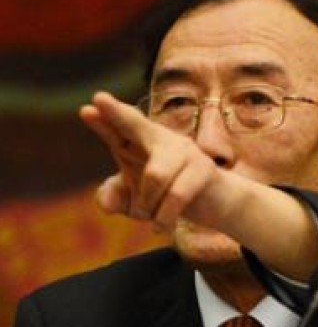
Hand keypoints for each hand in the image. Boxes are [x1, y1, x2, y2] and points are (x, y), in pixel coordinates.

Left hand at [79, 91, 229, 231]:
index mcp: (140, 143)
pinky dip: (164, 217)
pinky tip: (161, 227)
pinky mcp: (204, 169)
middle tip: (98, 99)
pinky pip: (176, 195)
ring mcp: (185, 151)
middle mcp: (162, 141)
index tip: (92, 102)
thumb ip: (114, 198)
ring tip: (150, 218)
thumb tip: (106, 201)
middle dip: (117, 115)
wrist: (216, 203)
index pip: (120, 128)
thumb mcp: (136, 200)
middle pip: (136, 126)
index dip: (107, 116)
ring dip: (147, 205)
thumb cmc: (170, 195)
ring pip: (155, 177)